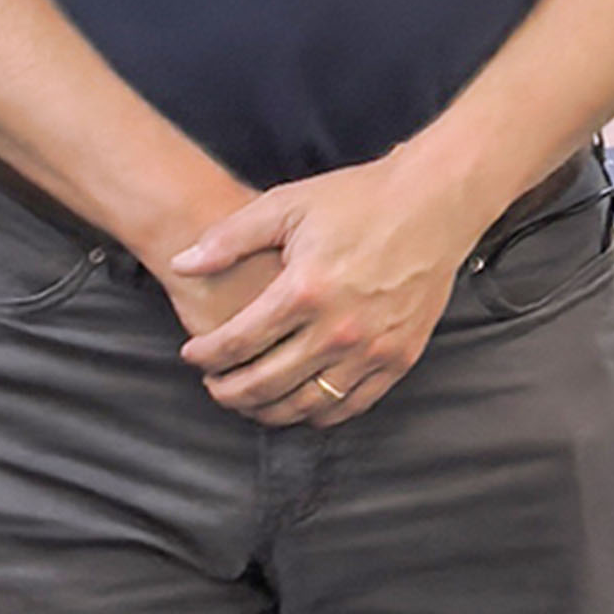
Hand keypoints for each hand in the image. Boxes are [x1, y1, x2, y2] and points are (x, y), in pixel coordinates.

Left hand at [166, 156, 487, 427]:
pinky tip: (299, 405)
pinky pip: (351, 405)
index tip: (192, 355)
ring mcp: (372, 349)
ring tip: (249, 401)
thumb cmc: (357, 200)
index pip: (238, 342)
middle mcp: (337, 329)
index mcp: (304, 290)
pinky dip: (318, 414)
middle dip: (228, 391)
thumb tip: (182, 263)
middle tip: (213, 386)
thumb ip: (229, 238)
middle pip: (266, 383)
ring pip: (306, 404)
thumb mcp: (286, 205)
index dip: (206, 355)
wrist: (432, 205)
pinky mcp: (399, 358)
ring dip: (268, 411)